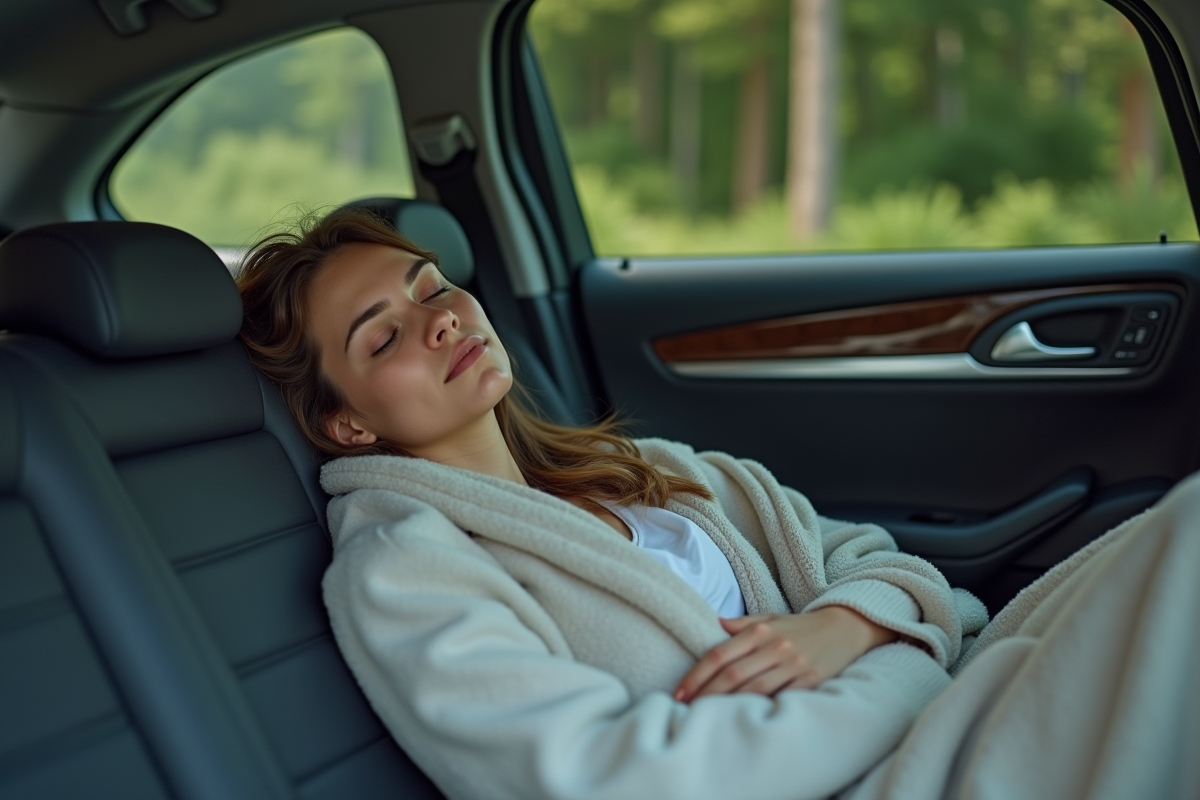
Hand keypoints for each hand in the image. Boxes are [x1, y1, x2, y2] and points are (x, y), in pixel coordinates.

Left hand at [674, 607, 898, 702]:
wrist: (846, 627)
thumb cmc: (801, 626)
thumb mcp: (771, 618)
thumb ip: (742, 624)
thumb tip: (715, 623)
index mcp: (760, 631)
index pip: (719, 655)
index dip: (696, 675)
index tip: (680, 691)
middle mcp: (774, 647)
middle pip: (732, 675)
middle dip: (706, 694)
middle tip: (686, 709)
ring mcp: (793, 665)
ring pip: (753, 690)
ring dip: (727, 705)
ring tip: (707, 717)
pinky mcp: (810, 681)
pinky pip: (780, 697)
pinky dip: (760, 708)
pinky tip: (744, 717)